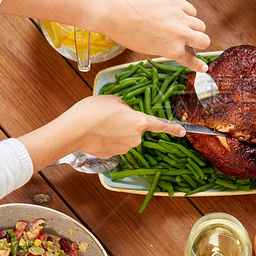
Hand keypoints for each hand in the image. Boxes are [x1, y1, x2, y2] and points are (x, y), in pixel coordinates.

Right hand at [20, 96, 185, 169]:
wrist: (73, 131)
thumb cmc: (93, 110)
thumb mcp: (113, 100)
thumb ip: (125, 106)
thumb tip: (126, 112)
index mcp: (140, 121)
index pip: (160, 125)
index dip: (173, 128)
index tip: (182, 131)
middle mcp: (136, 138)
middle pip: (137, 130)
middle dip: (128, 124)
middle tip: (111, 116)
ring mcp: (124, 148)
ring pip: (125, 138)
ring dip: (117, 132)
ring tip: (100, 124)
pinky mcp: (112, 155)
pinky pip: (115, 145)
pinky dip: (108, 140)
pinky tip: (97, 134)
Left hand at [94, 0, 209, 72]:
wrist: (117, 13)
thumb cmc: (128, 34)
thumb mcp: (150, 49)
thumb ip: (169, 49)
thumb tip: (180, 46)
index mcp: (172, 50)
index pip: (192, 60)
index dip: (198, 65)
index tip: (203, 67)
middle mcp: (180, 34)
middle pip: (204, 40)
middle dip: (199, 43)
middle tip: (191, 42)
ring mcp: (180, 17)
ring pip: (200, 25)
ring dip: (194, 28)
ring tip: (182, 27)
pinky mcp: (176, 2)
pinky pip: (192, 10)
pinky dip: (188, 14)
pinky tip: (178, 15)